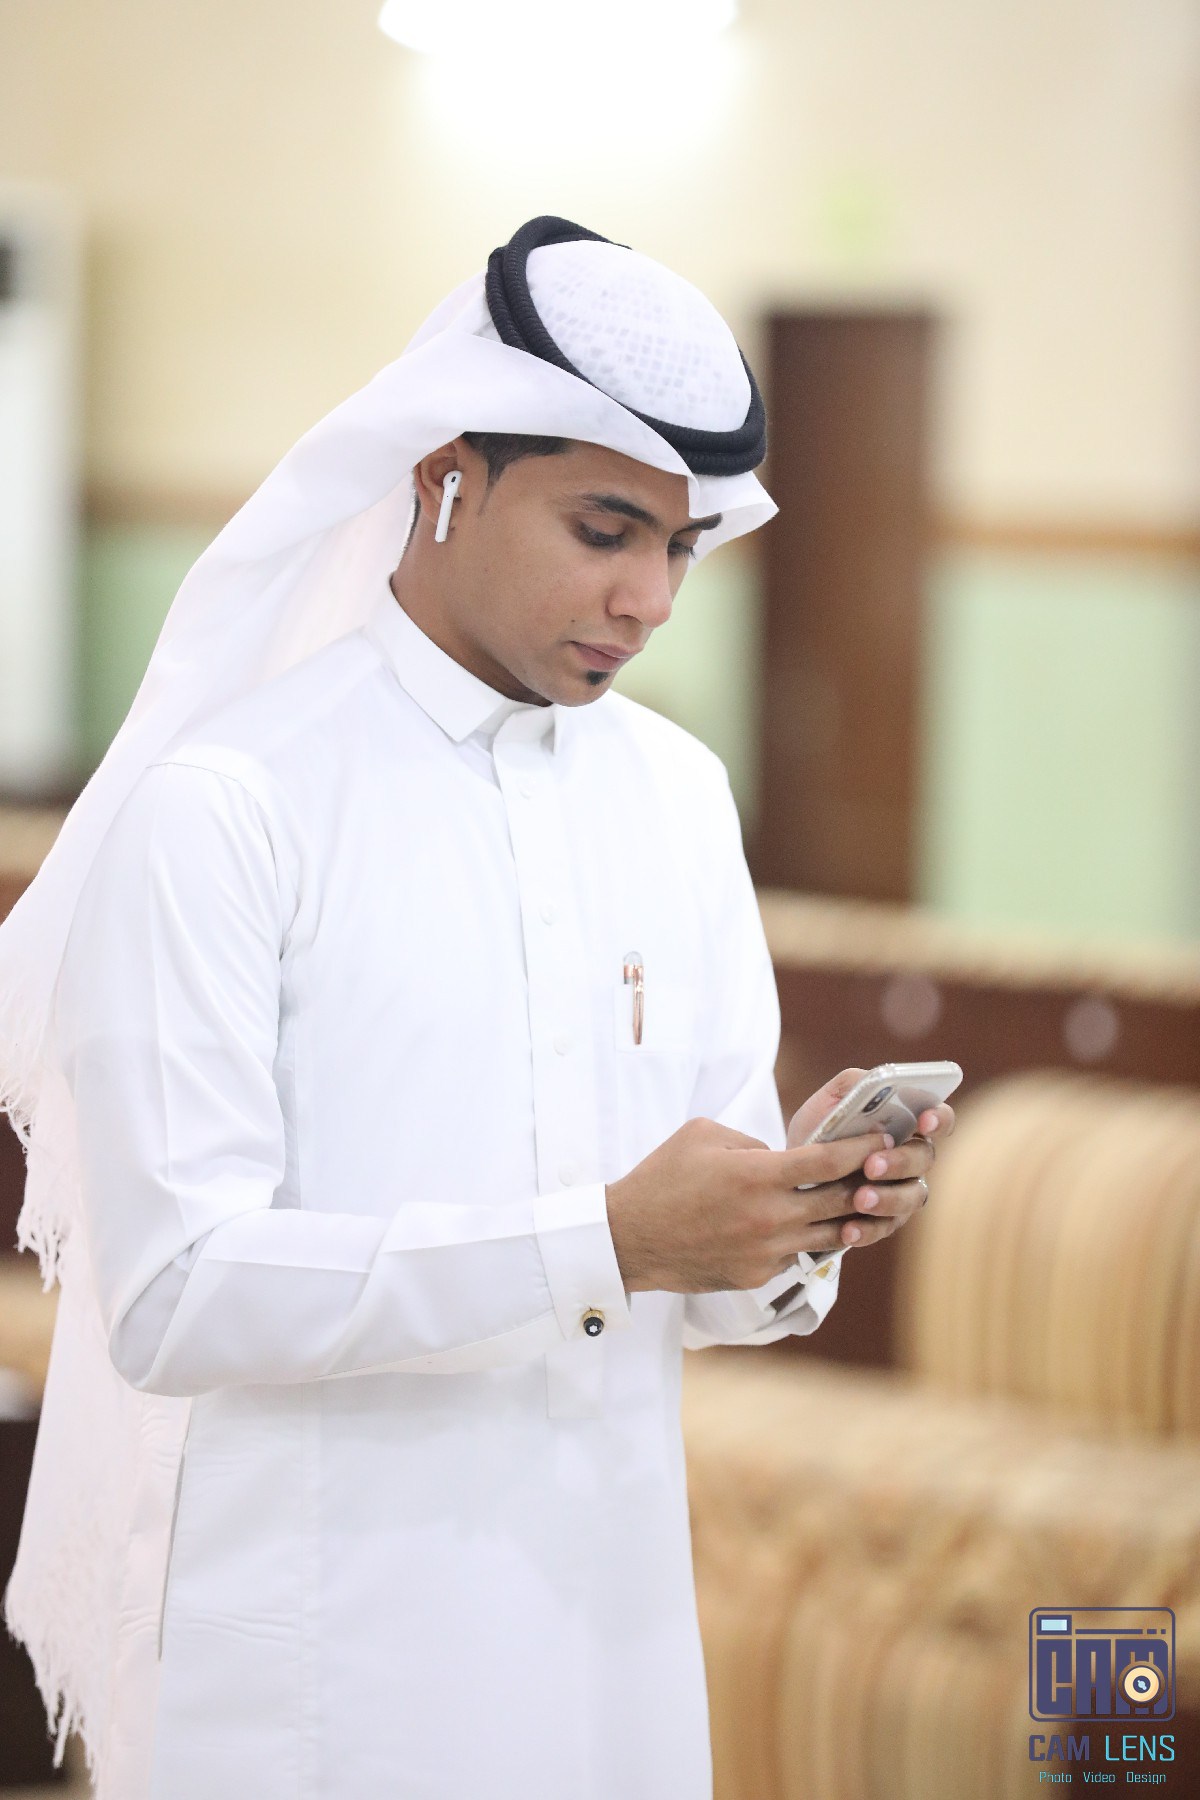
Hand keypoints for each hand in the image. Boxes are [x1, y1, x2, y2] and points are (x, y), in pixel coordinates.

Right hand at [604, 1114, 895, 1293]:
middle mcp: (769, 1217)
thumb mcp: (703, 1134)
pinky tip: (810, 1226)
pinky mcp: (757, 1276)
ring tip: (861, 1200)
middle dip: (869, 1183)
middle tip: (885, 1170)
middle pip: (842, 1202)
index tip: (881, 1140)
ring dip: (848, 1217)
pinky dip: (806, 1239)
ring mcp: (765, 1252)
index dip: (862, 1150)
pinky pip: (796, 1255)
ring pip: (828, 1236)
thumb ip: (753, 1141)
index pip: (829, 1163)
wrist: (629, 1238)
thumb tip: (784, 1156)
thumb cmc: (663, 1177)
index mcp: (757, 1175)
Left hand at [785, 1066, 957, 1249]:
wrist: (789, 1171)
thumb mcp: (828, 1102)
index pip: (939, 1118)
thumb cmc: (819, 1130)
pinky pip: (884, 1228)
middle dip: (900, 1161)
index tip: (924, 1119)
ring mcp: (902, 1191)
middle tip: (871, 1165)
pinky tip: (848, 1230)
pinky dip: (867, 1230)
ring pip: (912, 1197)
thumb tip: (877, 1083)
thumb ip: (853, 1085)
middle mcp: (911, 1158)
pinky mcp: (883, 1221)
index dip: (939, 1118)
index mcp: (906, 1124)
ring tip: (859, 1199)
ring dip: (888, 1199)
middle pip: (924, 1158)